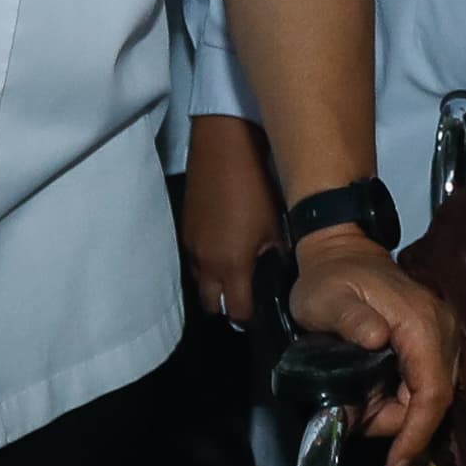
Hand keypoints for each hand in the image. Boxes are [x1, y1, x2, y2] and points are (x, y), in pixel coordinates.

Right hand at [178, 117, 281, 323]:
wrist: (224, 149)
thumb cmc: (256, 186)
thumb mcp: (275, 225)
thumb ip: (276, 258)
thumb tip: (281, 276)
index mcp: (230, 265)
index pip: (237, 312)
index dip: (250, 316)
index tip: (263, 309)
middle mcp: (205, 263)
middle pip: (212, 306)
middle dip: (228, 306)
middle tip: (248, 294)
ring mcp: (190, 246)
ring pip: (200, 283)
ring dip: (215, 285)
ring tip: (235, 273)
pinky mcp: (184, 229)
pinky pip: (194, 261)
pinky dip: (206, 264)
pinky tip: (222, 249)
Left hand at [281, 228, 458, 465]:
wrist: (341, 253)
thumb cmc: (330, 278)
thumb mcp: (327, 297)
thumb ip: (350, 319)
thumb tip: (377, 339)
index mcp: (421, 322)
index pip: (433, 391)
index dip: (417, 431)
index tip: (395, 462)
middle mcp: (442, 331)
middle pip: (433, 399)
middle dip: (397, 424)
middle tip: (354, 422)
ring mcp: (441, 336)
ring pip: (428, 396)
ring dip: (393, 412)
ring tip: (355, 406)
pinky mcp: (432, 342)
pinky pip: (422, 384)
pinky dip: (396, 399)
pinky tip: (368, 395)